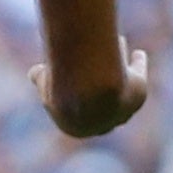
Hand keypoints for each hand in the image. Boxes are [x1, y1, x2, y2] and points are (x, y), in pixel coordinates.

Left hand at [33, 42, 150, 138]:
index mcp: (75, 127)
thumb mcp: (45, 77)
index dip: (78, 96)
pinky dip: (138, 65)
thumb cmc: (61, 85)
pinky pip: (138, 76)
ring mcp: (121, 112)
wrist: (84, 89)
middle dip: (103, 89)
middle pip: (104, 106)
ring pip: (122, 89)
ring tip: (119, 45)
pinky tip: (138, 54)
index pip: (78, 115)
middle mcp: (101, 124)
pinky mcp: (137, 95)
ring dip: (121, 69)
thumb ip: (40, 77)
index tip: (77, 80)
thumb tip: (34, 73)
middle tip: (101, 68)